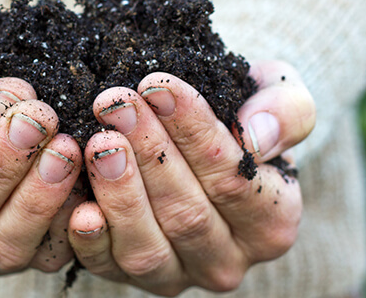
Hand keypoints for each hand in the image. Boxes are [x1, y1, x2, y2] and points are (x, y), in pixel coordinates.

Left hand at [68, 61, 314, 295]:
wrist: (203, 141)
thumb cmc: (240, 117)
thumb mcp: (279, 97)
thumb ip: (287, 112)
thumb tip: (258, 138)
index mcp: (272, 222)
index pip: (233, 180)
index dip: (194, 132)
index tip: (159, 86)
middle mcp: (227, 261)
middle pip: (187, 213)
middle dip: (148, 153)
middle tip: (115, 104)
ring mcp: (177, 275)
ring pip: (147, 247)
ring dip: (119, 191)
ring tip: (99, 141)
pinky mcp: (130, 277)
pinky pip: (107, 267)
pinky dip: (91, 239)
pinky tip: (78, 203)